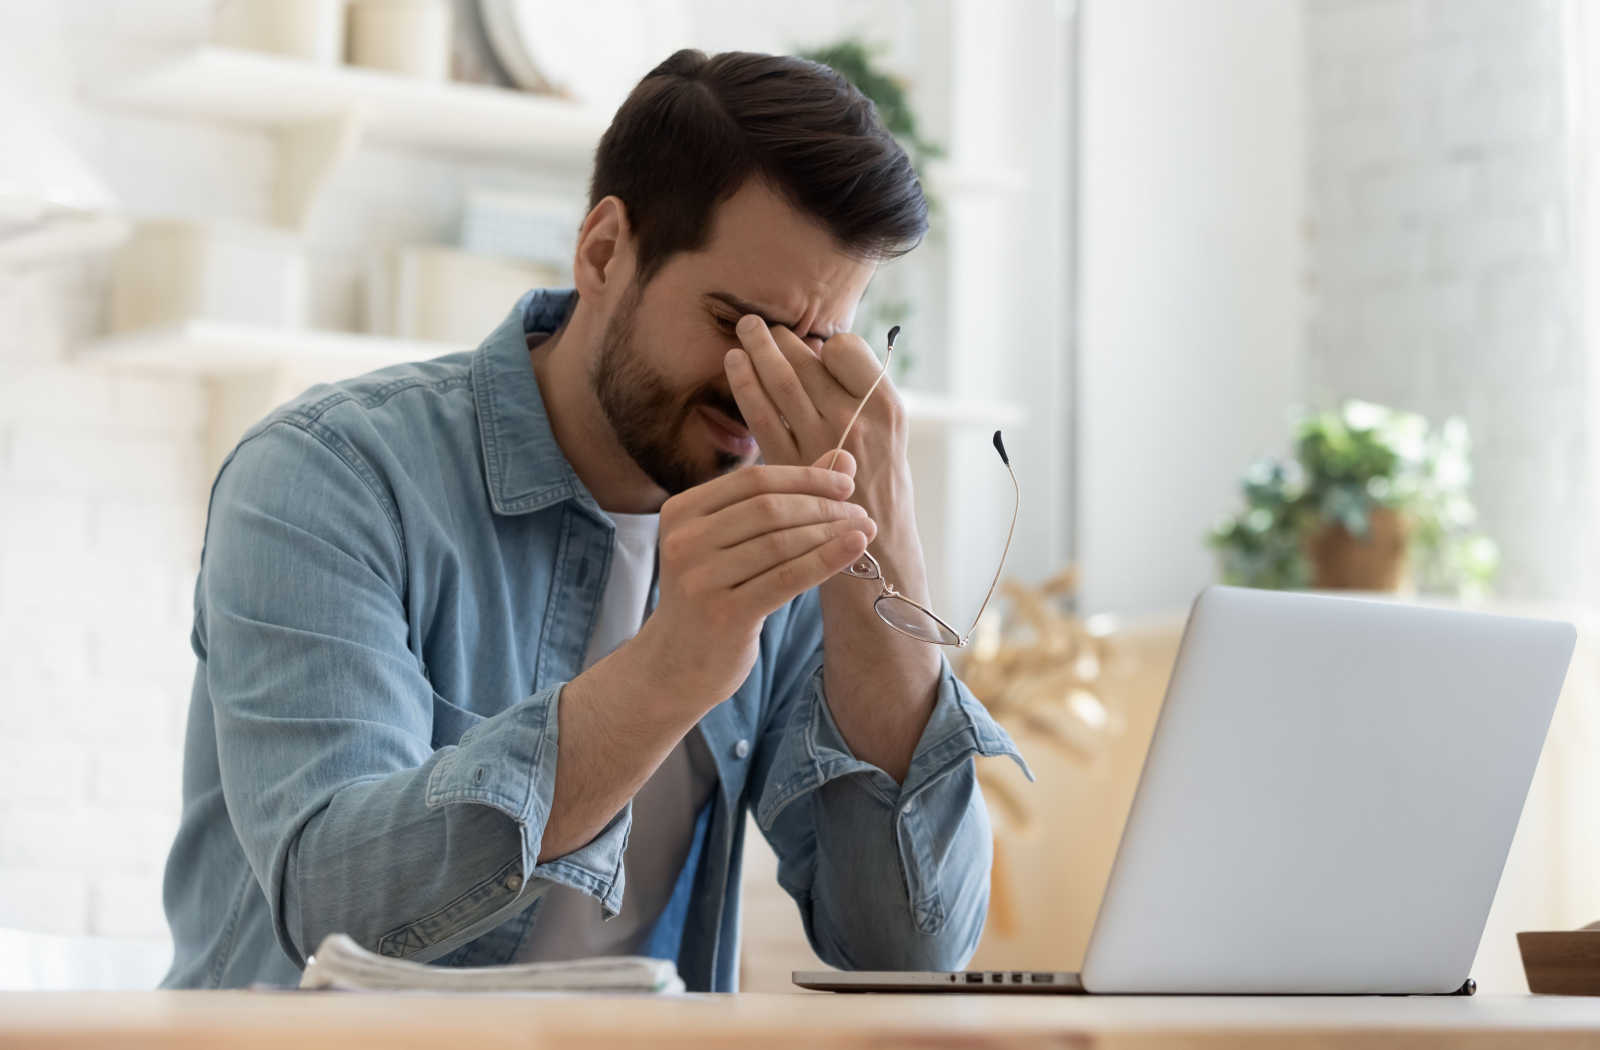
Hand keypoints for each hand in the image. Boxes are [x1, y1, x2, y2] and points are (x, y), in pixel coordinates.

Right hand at [632, 454, 876, 706]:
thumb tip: (843, 459)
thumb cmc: (715, 594)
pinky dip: (827, 559)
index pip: (753, 480)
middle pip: (769, 508)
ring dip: (830, 532)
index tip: (845, 484)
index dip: (805, 477)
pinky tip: (855, 547)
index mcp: (681, 511)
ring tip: (863, 531)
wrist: (677, 664)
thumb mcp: (735, 542)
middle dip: (822, 505)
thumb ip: (783, 498)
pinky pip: (787, 578)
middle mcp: (684, 541)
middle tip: (859, 511)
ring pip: (781, 542)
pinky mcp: (723, 614)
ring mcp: (699, 578)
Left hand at [724, 315, 926, 603]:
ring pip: (782, 382)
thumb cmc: (880, 492)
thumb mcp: (887, 438)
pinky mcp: (790, 465)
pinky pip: (762, 414)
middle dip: (780, 339)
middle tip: (757, 323)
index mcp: (885, 407)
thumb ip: (858, 401)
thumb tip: (818, 354)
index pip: (846, 350)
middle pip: (808, 363)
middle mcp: (856, 420)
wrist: (877, 552)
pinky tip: (734, 365)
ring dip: (758, 351)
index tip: (812, 344)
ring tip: (743, 330)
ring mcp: (821, 442)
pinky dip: (745, 384)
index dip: (824, 344)